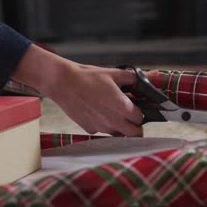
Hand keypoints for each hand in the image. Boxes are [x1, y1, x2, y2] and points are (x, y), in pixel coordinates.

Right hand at [12, 45, 143, 136]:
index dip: (140, 113)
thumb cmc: (87, 78)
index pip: (141, 119)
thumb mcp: (114, 73)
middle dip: (135, 127)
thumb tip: (143, 79)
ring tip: (112, 112)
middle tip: (131, 117)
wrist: (64, 83)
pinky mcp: (89, 129)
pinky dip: (103, 125)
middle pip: (134, 134)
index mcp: (123, 107)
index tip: (136, 108)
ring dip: (120, 127)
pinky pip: (102, 131)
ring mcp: (101, 127)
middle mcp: (113, 121)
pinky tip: (97, 112)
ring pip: (118, 134)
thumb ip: (132, 78)